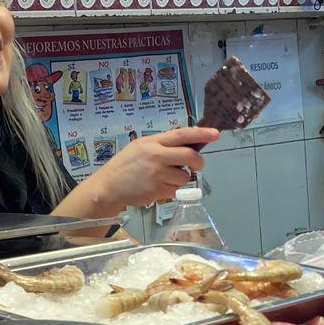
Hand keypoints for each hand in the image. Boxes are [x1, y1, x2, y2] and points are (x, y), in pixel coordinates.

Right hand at [75, 127, 219, 212]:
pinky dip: (170, 189)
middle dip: (199, 162)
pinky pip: (175, 190)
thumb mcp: (140, 147)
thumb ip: (161, 145)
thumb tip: (187, 145)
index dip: (200, 134)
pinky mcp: (157, 190)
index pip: (181, 134)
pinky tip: (156, 187)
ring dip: (180, 179)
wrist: (108, 187)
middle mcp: (156, 156)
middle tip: (198, 166)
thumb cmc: (125, 166)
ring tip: (164, 178)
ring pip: (184, 176)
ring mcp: (157, 174)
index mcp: (152, 142)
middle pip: (189, 156)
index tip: (215, 134)